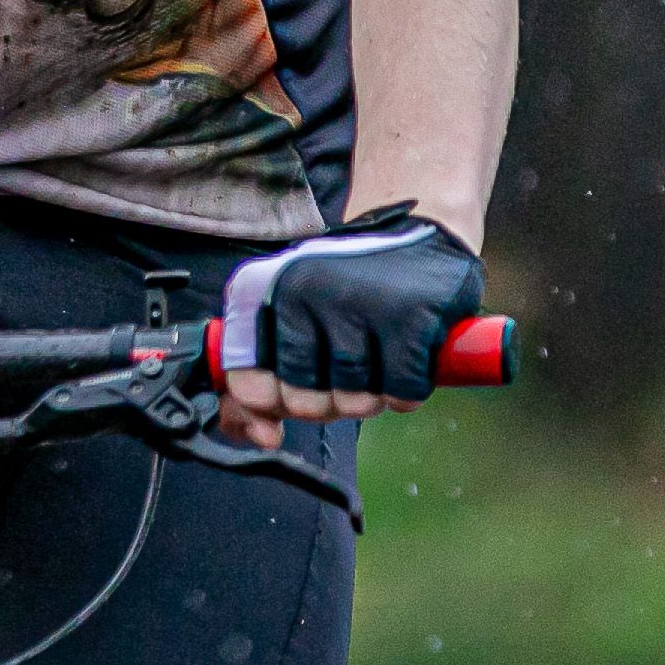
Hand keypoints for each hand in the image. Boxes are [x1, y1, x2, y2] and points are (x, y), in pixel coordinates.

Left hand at [214, 209, 482, 451]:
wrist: (419, 229)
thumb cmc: (347, 284)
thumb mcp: (287, 314)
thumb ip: (258, 376)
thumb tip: (258, 434)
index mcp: (260, 288)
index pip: (246, 382)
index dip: (273, 403)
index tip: (291, 393)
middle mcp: (301, 288)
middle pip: (303, 400)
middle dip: (329, 404)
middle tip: (345, 376)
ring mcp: (356, 301)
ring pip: (354, 401)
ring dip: (370, 398)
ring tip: (376, 363)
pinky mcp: (410, 317)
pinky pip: (401, 392)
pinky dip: (406, 391)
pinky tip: (405, 363)